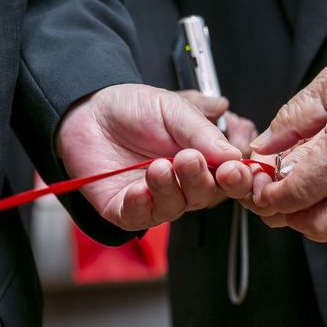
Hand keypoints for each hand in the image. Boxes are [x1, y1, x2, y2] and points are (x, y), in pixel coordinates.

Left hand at [56, 84, 243, 229]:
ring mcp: (156, 198)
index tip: (232, 170)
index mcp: (203, 158)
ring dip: (169, 189)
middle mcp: (183, 182)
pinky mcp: (126, 209)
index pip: (230, 178)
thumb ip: (203, 131)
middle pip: (205, 195)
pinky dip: (141, 206)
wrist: (90, 110)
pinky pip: (139, 218)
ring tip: (158, 167)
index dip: (236, 178)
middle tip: (188, 159)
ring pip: (175, 207)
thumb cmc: (135, 108)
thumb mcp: (174, 108)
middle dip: (199, 180)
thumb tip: (234, 155)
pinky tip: (138, 190)